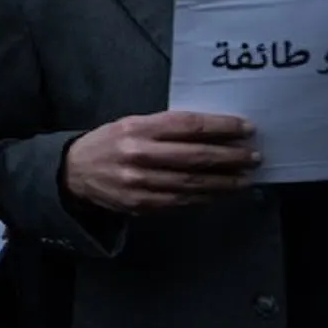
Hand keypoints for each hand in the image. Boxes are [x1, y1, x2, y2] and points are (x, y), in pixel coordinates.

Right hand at [63, 112, 260, 213]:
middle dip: (230, 157)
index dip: (221, 127)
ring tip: (245, 177)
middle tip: (253, 156)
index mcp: (138, 128)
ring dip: (225, 181)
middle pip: (196, 156)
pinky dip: (206, 197)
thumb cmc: (108, 144)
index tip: (245, 128)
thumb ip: (165, 127)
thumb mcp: (131, 124)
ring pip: (193, 183)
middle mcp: (139, 154)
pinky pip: (182, 201)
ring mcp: (141, 183)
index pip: (189, 126)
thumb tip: (211, 131)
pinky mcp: (142, 204)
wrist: (74, 173)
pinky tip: (221, 192)